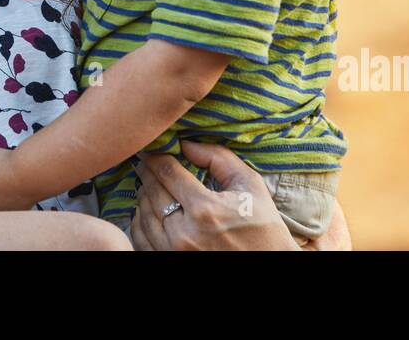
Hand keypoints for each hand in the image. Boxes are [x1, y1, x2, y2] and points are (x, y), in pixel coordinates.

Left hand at [130, 140, 348, 250]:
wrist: (270, 264)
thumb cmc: (262, 225)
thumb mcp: (249, 185)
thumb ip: (218, 158)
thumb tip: (186, 143)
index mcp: (205, 209)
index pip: (167, 172)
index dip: (155, 156)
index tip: (151, 148)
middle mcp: (184, 233)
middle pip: (151, 192)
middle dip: (146, 173)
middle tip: (144, 162)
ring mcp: (173, 252)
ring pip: (142, 216)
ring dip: (142, 196)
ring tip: (146, 184)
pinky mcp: (169, 263)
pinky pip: (141, 240)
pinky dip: (139, 222)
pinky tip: (146, 210)